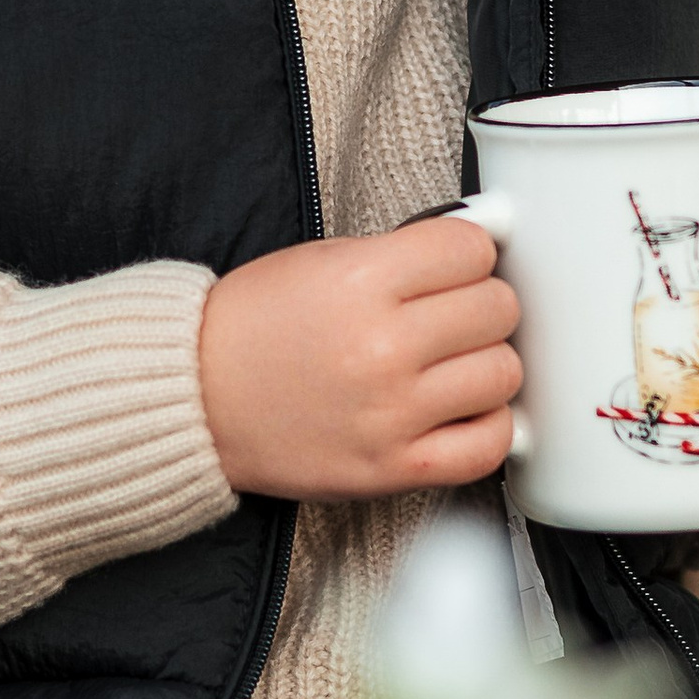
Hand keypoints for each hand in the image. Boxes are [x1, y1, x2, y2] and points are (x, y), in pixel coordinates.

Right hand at [199, 218, 519, 500]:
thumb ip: (409, 249)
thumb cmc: (255, 327)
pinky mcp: (394, 468)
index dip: (469, 253)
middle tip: (450, 314)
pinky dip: (491, 426)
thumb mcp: (324, 260)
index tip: (455, 266)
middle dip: (480, 305)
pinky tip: (463, 410)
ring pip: (503, 373)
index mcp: (360, 282)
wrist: (195, 398)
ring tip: (450, 363)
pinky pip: (489, 446)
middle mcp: (380, 347)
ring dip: (485, 364)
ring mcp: (391, 412)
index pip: (473, 249)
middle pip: (497, 308)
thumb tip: (490, 230)